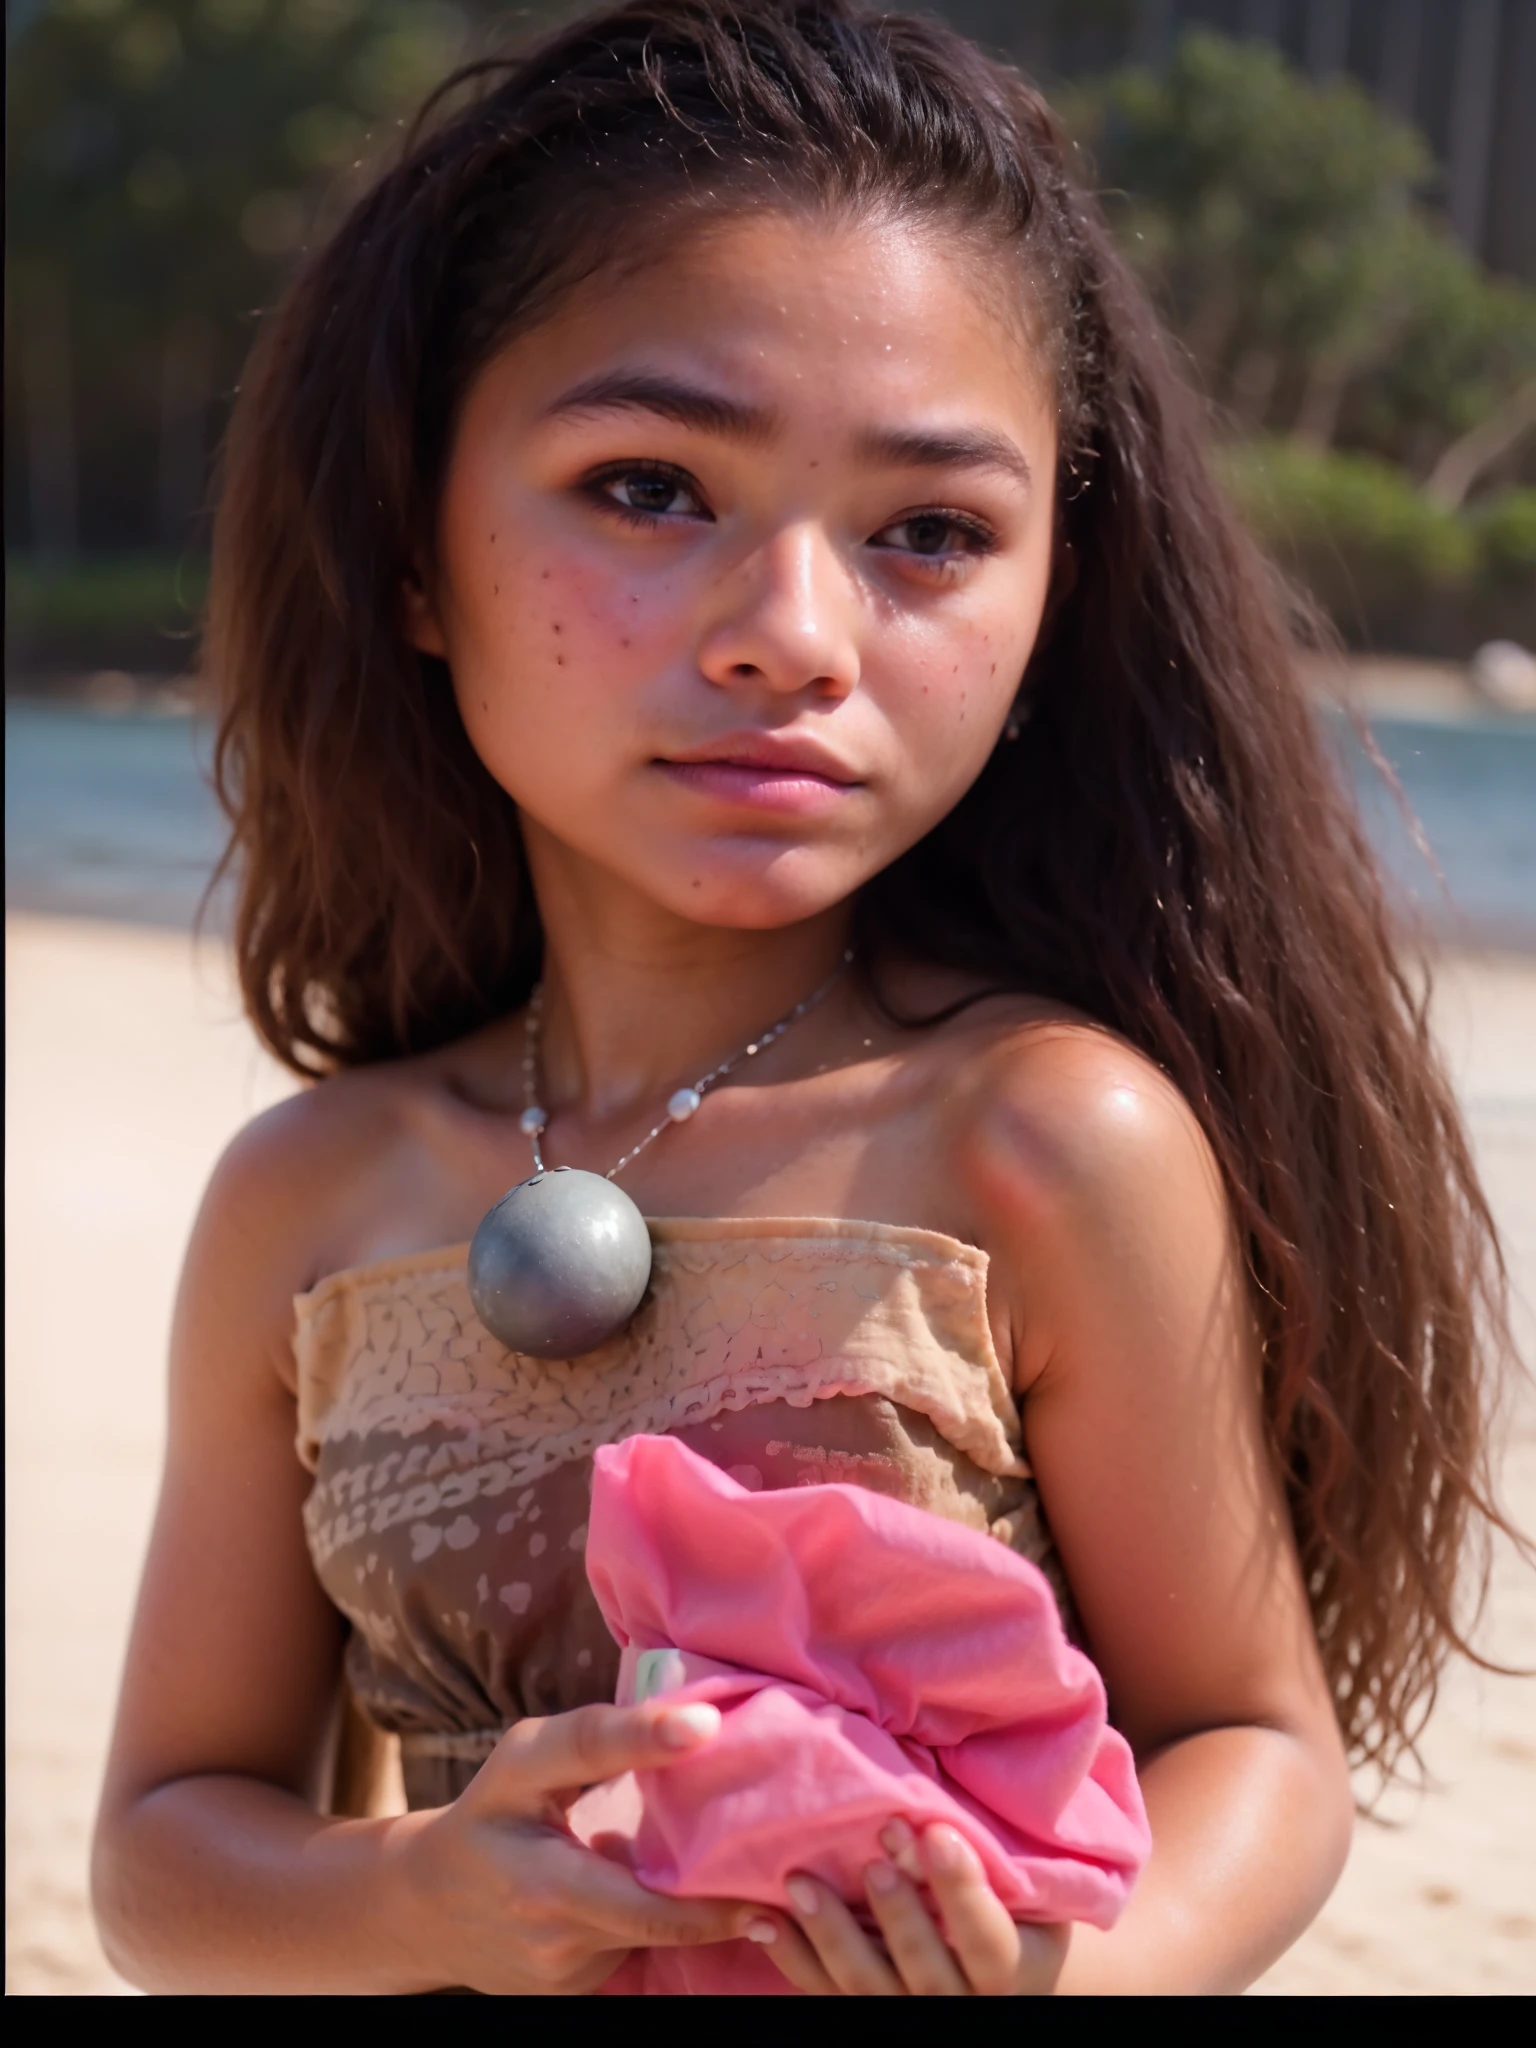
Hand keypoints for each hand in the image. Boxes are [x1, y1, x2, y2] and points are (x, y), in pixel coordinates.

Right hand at [392, 1699, 769, 1993]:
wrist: (426, 1907)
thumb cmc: (494, 1814)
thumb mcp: (528, 1761)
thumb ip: (598, 1742)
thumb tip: (693, 1724)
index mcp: (523, 1810)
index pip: (588, 1761)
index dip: (646, 1741)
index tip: (707, 1725)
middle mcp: (537, 1894)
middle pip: (645, 1904)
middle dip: (713, 1904)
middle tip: (775, 1889)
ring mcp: (551, 1955)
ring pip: (646, 1931)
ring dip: (693, 1914)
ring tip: (747, 1892)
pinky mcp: (564, 1989)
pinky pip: (629, 1952)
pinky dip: (658, 1931)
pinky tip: (679, 1908)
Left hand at [764, 1820, 1067, 1994]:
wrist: (995, 1975)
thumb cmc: (1009, 1911)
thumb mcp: (1017, 1891)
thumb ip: (991, 1859)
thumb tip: (937, 1797)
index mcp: (1008, 1969)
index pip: (989, 1941)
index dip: (962, 1891)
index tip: (938, 1833)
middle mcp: (956, 2002)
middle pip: (922, 1971)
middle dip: (897, 1915)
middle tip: (872, 1863)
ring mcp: (906, 2013)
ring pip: (865, 1986)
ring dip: (831, 1933)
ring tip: (800, 1882)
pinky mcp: (864, 2012)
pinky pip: (823, 1993)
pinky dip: (791, 1956)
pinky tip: (763, 1920)